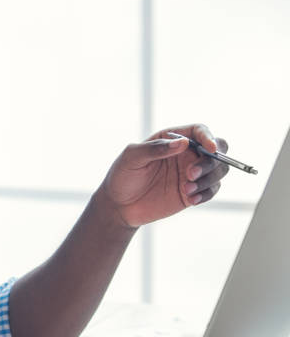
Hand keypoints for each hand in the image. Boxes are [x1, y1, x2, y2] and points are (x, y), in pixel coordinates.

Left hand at [102, 124, 229, 227]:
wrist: (118, 205)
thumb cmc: (122, 175)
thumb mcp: (132, 157)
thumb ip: (155, 148)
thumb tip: (183, 143)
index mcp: (173, 139)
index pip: (200, 131)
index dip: (209, 137)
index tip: (210, 148)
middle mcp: (186, 154)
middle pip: (218, 150)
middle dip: (212, 161)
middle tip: (190, 174)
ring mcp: (191, 173)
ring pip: (219, 170)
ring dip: (208, 179)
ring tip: (186, 190)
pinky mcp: (192, 192)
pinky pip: (211, 190)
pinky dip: (206, 194)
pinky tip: (191, 200)